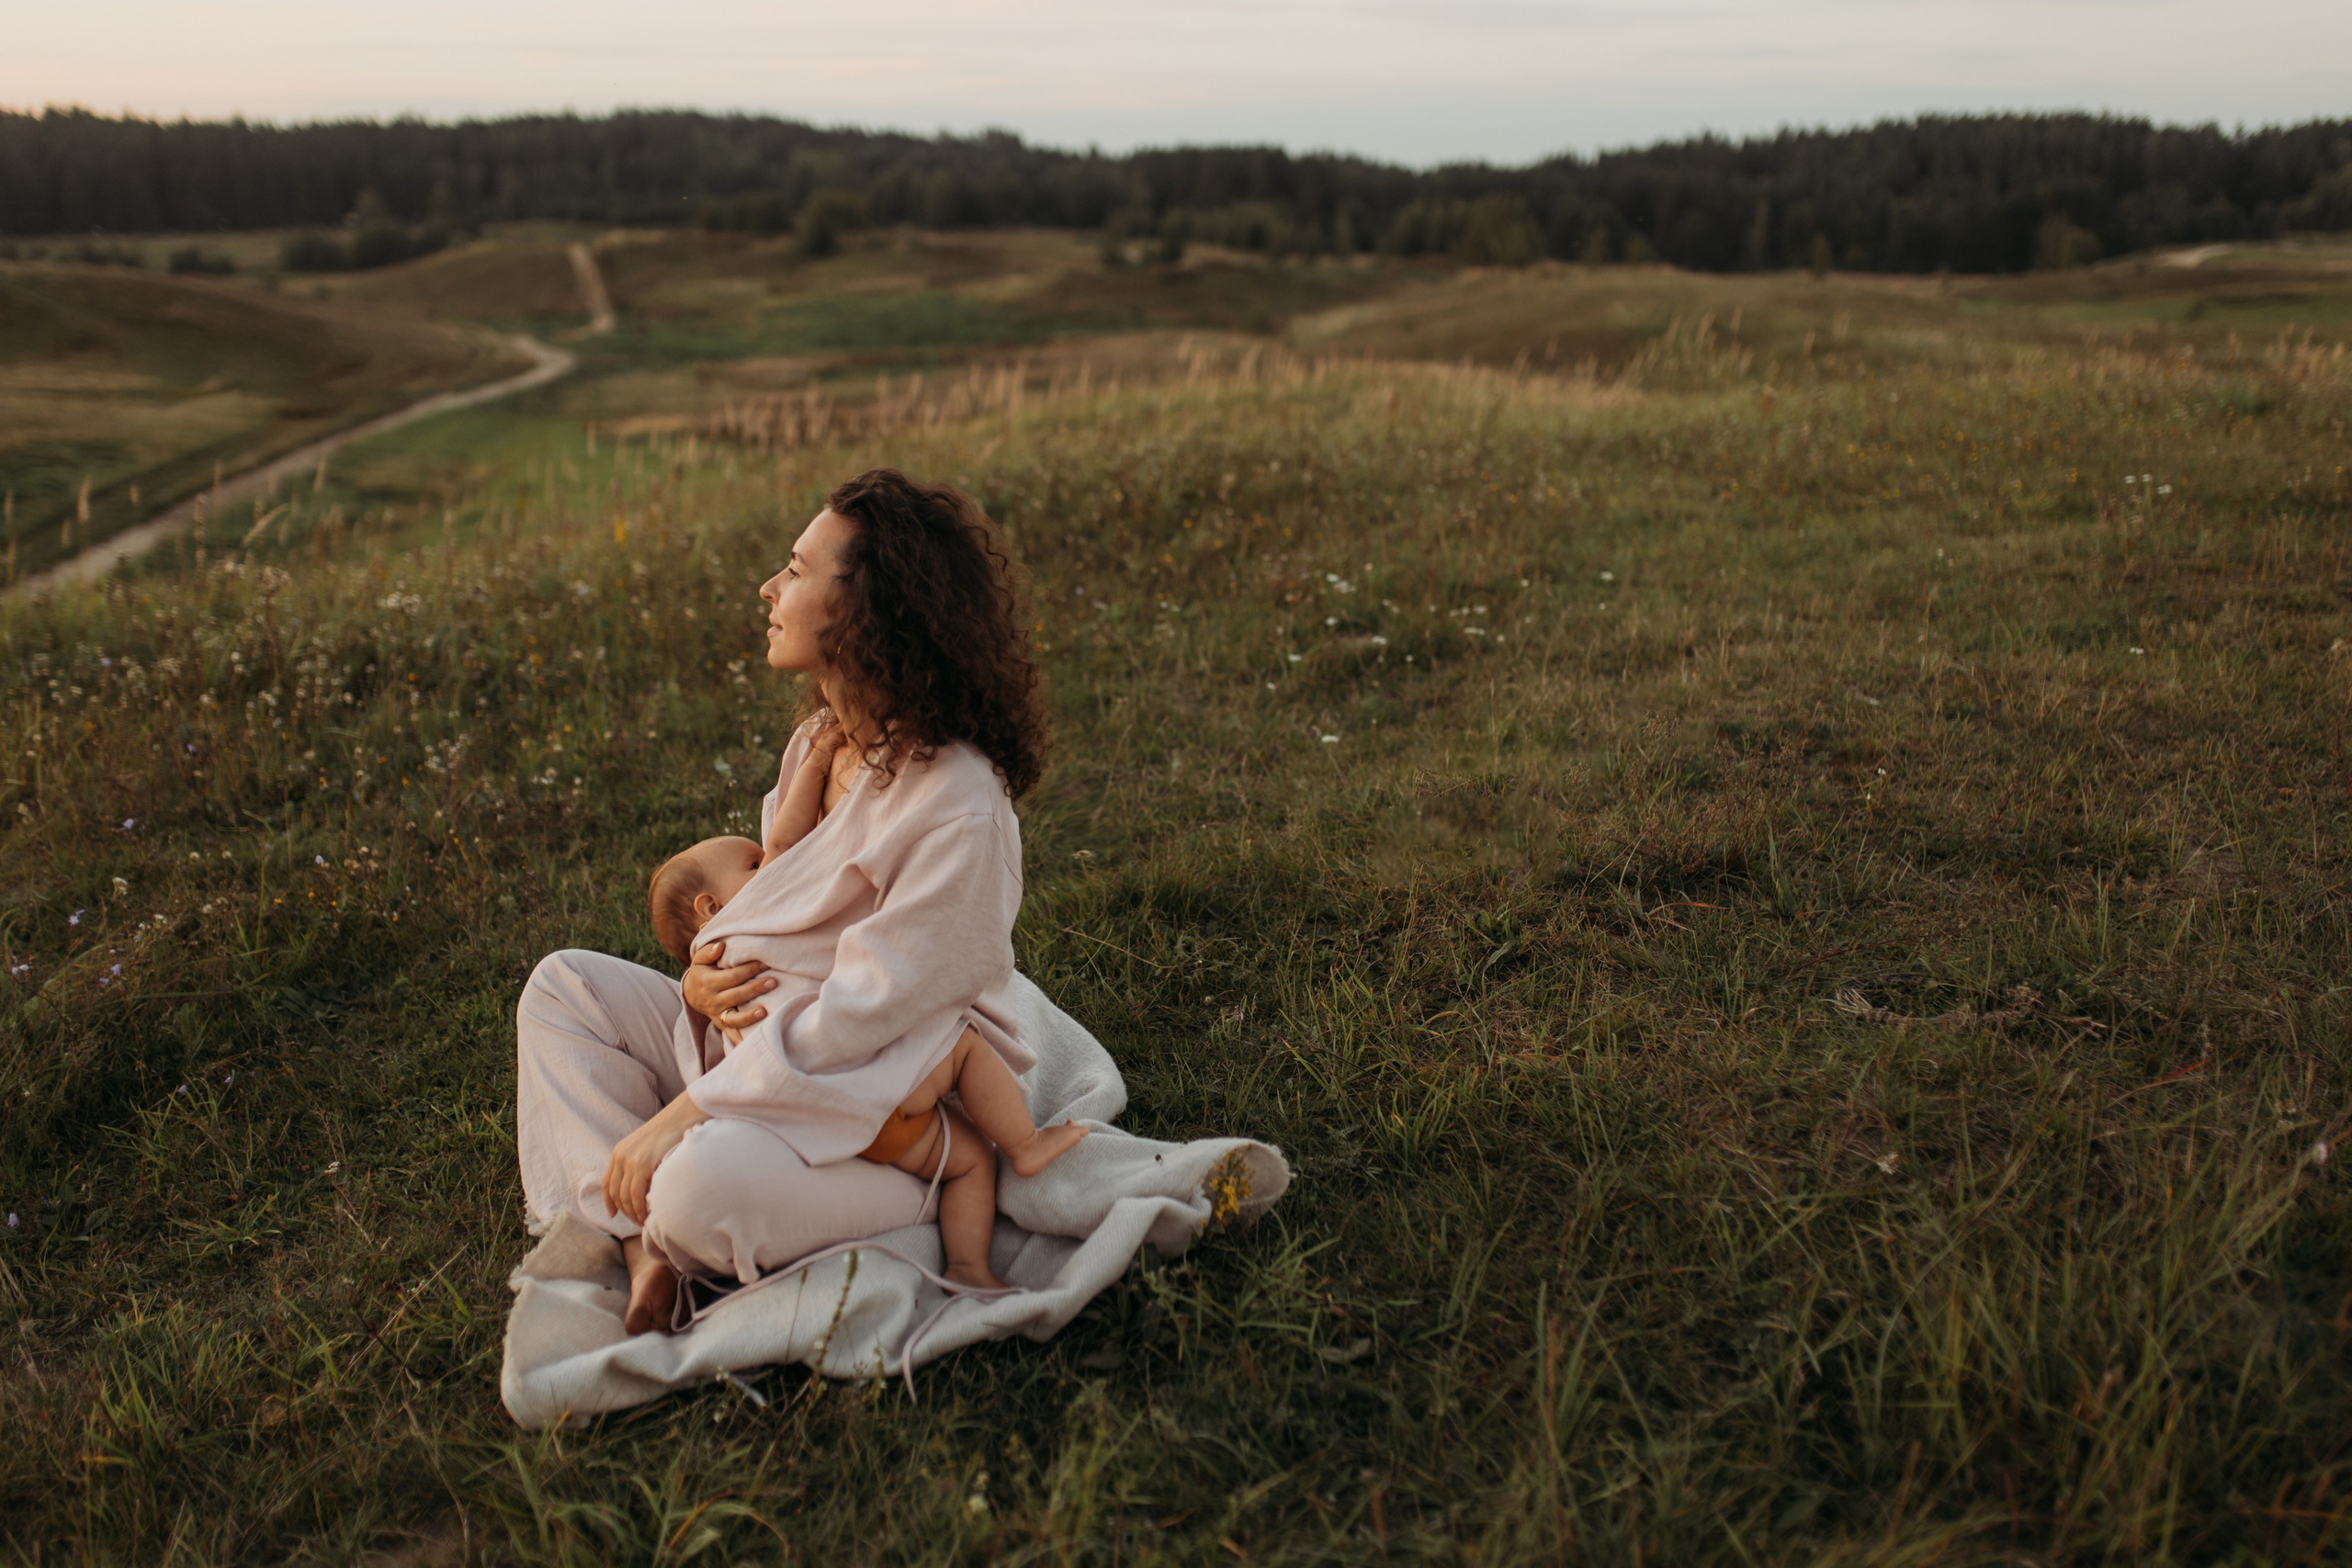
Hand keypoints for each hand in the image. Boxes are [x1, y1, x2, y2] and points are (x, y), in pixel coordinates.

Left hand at [600, 1092, 712, 1224]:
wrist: (683, 1115)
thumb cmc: (672, 1131)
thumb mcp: (648, 1145)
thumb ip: (640, 1161)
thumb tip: (643, 1183)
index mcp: (619, 1151)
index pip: (607, 1183)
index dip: (609, 1202)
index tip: (614, 1214)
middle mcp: (621, 1156)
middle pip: (615, 1193)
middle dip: (624, 1211)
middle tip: (637, 1221)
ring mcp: (630, 1160)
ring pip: (624, 1197)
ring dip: (633, 1213)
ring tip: (644, 1221)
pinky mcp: (642, 1164)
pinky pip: (635, 1194)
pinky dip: (640, 1209)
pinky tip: (647, 1215)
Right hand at [682, 939, 775, 1035]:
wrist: (692, 994)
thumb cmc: (703, 972)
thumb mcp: (700, 960)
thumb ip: (708, 952)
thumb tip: (721, 947)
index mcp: (708, 982)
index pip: (731, 976)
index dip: (748, 970)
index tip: (765, 963)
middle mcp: (713, 1000)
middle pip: (735, 996)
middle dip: (754, 989)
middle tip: (773, 982)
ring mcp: (717, 1014)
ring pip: (733, 1018)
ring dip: (749, 1016)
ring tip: (765, 1012)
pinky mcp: (722, 1024)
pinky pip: (732, 1034)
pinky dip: (741, 1040)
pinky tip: (754, 1041)